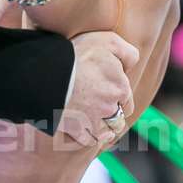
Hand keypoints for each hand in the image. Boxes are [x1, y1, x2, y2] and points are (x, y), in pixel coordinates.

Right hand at [57, 31, 138, 146]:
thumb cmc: (80, 54)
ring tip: (97, 122)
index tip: (109, 89)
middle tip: (103, 107)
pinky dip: (89, 138)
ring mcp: (93, 122)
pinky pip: (88, 141)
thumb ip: (128, 52)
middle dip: (114, 115)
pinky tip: (85, 131)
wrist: (50, 73)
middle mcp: (111, 108)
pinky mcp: (76, 130)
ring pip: (106, 133)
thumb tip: (133, 64)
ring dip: (105, 130)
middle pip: (118, 118)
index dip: (120, 95)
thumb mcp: (109, 41)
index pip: (127, 100)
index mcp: (121, 88)